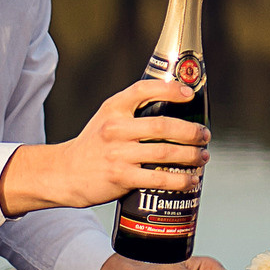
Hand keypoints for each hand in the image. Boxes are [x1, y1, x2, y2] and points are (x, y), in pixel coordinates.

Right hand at [0, 79, 207, 215]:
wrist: (64, 173)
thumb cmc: (94, 145)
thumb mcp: (107, 118)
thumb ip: (133, 111)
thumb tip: (175, 108)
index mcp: (113, 108)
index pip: (143, 90)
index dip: (169, 89)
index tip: (189, 93)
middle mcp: (115, 128)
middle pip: (163, 126)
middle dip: (191, 132)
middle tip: (205, 135)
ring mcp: (118, 154)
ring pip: (165, 153)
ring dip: (191, 156)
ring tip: (202, 157)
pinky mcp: (120, 177)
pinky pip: (157, 179)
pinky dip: (179, 180)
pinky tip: (190, 180)